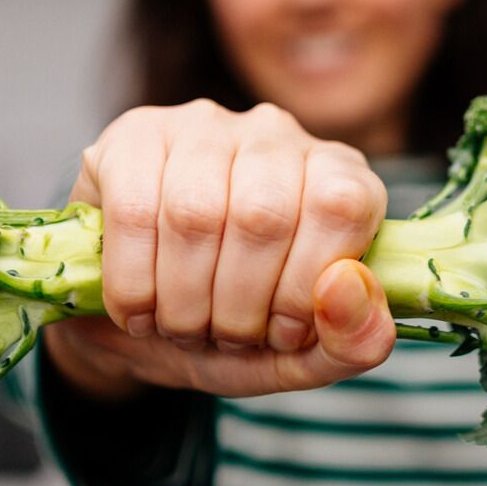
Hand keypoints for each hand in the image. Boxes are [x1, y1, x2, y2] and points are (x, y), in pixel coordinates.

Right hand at [44, 99, 394, 398]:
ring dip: (183, 301)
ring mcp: (202, 127)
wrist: (136, 329)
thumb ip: (353, 340)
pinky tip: (138, 308)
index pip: (341, 205)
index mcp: (339, 177)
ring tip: (182, 326)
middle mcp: (276, 135)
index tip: (280, 332)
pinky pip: (134, 210)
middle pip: (264, 214)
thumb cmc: (234, 333)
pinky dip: (133, 283)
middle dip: (238, 306)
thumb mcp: (303, 359)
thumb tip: (347, 284)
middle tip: (223, 337)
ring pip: (195, 212)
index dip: (304, 285)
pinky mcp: (134, 133)